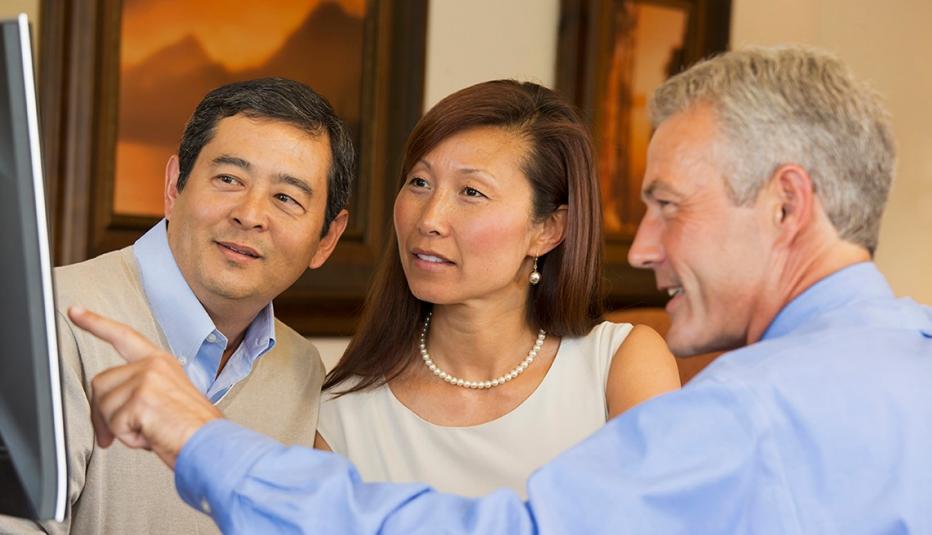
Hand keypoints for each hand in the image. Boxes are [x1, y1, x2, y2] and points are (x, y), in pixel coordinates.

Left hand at [68, 306, 222, 468]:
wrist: (211, 443)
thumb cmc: (193, 428)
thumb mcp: (165, 400)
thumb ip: (136, 392)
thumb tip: (105, 413)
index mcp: (161, 363)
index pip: (123, 336)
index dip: (96, 323)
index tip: (76, 312)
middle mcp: (153, 365)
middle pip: (101, 383)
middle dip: (102, 414)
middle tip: (116, 434)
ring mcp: (147, 379)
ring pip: (104, 406)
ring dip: (120, 428)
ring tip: (150, 431)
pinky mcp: (140, 398)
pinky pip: (114, 424)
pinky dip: (129, 438)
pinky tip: (152, 435)